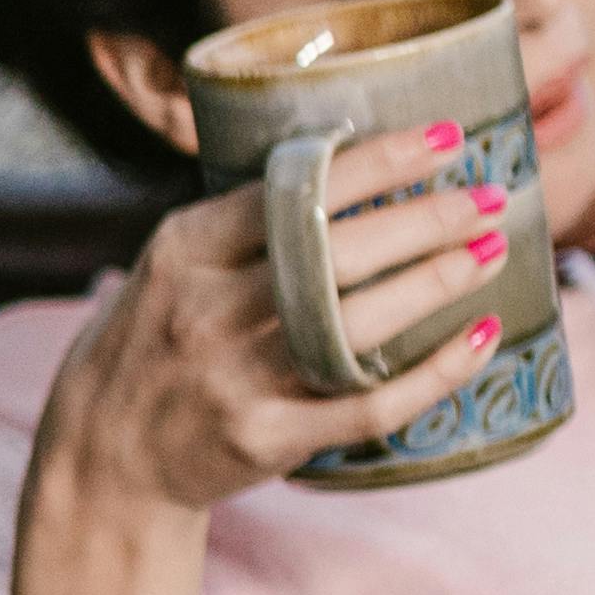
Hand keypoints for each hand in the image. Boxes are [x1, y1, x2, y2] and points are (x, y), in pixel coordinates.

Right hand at [8, 143, 518, 594]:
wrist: (103, 456)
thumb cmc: (156, 342)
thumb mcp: (174, 267)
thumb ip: (245, 224)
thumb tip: (356, 162)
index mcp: (185, 250)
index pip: (293, 191)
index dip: (377, 162)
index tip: (444, 138)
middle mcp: (207, 309)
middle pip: (338, 252)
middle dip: (429, 219)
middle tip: (491, 198)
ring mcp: (235, 377)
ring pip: (360, 322)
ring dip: (438, 282)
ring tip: (491, 252)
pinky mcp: (265, 438)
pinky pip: (369, 405)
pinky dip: (435, 373)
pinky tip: (480, 339)